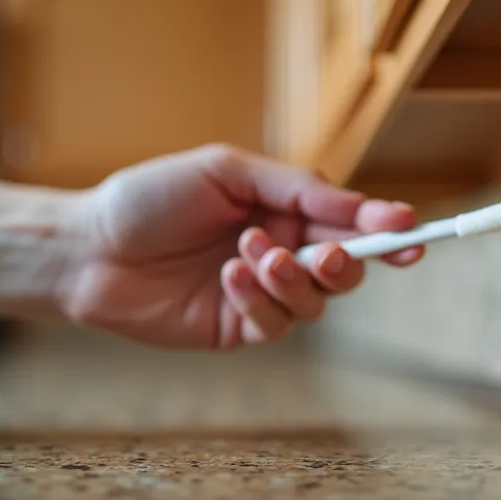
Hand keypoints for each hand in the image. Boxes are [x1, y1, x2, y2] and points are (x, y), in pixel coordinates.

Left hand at [56, 144, 422, 348]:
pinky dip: (260, 299)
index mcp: (284, 210)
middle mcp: (282, 252)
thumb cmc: (152, 198)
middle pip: (346, 267)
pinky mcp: (238, 328)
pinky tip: (229, 277)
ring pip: (315, 300)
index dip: (385, 227)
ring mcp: (262, 294)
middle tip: (327, 256)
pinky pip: (275, 323)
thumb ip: (297, 188)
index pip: (350, 221)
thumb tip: (363, 205)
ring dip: (292, 279)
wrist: (89, 247)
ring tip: (251, 255)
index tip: (410, 230)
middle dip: (348, 262)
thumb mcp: (229, 171)